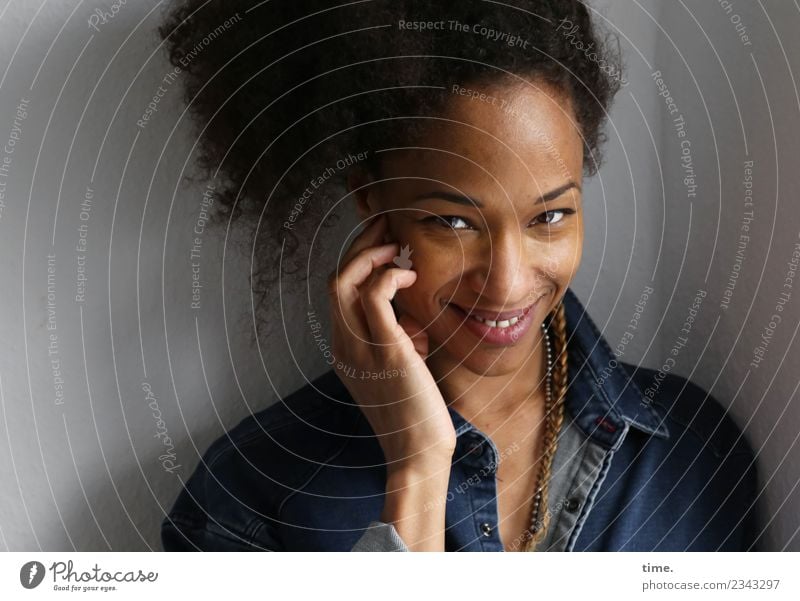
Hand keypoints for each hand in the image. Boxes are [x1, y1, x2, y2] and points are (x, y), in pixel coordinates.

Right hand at [327, 214, 456, 469]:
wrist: (416, 456)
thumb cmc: (413, 416)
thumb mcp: (395, 374)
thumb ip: (392, 345)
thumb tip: (409, 323)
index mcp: (344, 349)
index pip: (337, 291)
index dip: (356, 259)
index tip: (382, 242)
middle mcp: (344, 345)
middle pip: (335, 277)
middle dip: (360, 244)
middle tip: (387, 226)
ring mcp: (360, 348)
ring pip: (345, 280)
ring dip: (371, 253)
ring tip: (398, 247)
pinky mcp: (386, 351)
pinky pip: (375, 296)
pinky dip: (390, 275)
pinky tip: (410, 276)